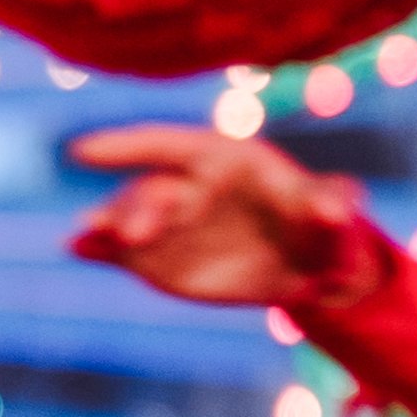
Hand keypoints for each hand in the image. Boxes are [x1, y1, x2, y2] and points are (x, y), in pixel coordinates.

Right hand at [65, 125, 385, 311]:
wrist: (308, 270)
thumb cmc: (326, 232)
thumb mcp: (339, 219)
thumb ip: (335, 206)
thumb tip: (334, 206)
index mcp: (225, 160)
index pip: (172, 145)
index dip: (130, 146)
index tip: (84, 150)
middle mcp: (189, 186)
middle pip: (153, 191)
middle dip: (137, 210)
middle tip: (132, 237)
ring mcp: (171, 223)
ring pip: (129, 219)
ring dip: (106, 227)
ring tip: (84, 239)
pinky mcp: (159, 257)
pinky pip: (121, 250)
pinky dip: (98, 248)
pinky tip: (77, 248)